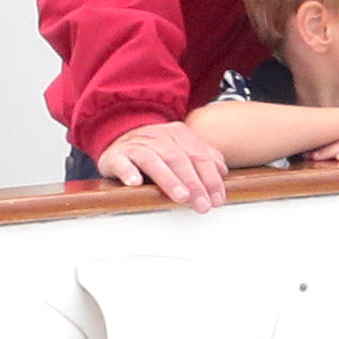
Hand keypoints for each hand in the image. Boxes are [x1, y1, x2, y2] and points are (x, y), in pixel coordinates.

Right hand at [97, 121, 228, 211]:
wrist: (118, 138)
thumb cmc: (155, 150)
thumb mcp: (181, 150)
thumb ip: (203, 158)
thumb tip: (222, 172)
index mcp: (179, 135)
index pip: (199, 156)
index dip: (210, 178)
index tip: (217, 199)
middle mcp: (159, 137)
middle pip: (179, 159)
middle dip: (194, 183)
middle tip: (202, 204)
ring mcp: (136, 145)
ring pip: (153, 160)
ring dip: (168, 179)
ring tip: (181, 197)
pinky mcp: (115, 156)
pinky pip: (121, 162)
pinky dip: (128, 171)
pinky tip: (135, 183)